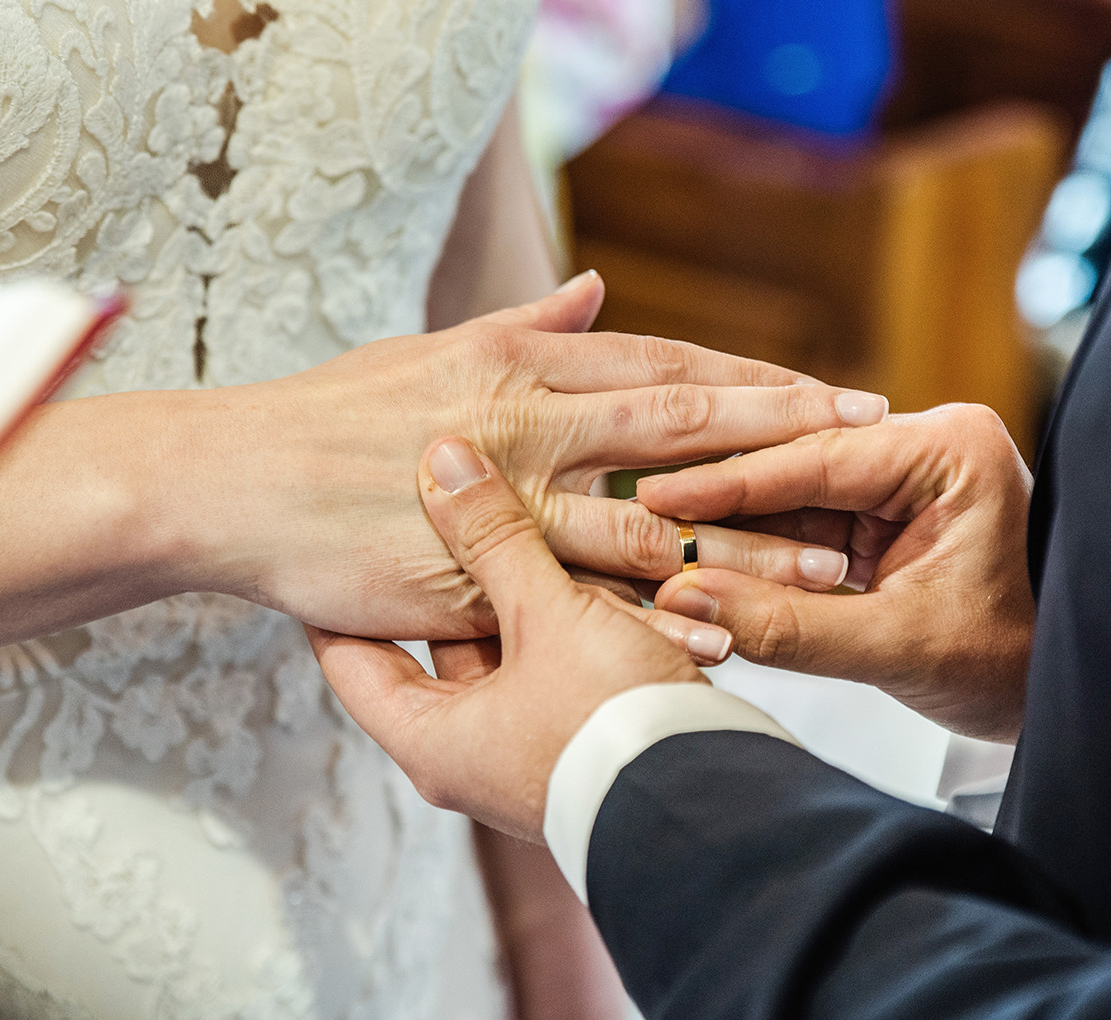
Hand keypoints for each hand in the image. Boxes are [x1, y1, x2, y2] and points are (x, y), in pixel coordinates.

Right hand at [171, 272, 887, 639]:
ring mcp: (504, 506)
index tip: (831, 391)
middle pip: (679, 431)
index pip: (662, 367)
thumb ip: (524, 323)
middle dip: (782, 440)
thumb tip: (594, 289)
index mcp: (520, 367)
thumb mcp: (429, 348)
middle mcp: (526, 426)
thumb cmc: (330, 412)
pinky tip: (724, 641)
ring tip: (832, 568)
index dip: (753, 380)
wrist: (238, 481)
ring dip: (745, 548)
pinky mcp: (474, 581)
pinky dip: (656, 623)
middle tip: (872, 447)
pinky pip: (581, 607)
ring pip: (648, 527)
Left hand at [309, 437, 713, 839]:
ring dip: (516, 599)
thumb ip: (497, 537)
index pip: (352, 659)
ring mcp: (527, 753)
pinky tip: (582, 570)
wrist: (712, 805)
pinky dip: (562, 624)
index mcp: (432, 741)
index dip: (339, 598)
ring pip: (505, 654)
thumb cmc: (613, 723)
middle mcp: (471, 756)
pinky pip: (555, 669)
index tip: (333, 544)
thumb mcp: (548, 615)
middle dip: (445, 584)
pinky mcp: (581, 743)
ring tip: (513, 525)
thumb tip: (446, 463)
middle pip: (435, 650)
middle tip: (428, 516)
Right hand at [640, 404, 1034, 741]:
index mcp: (949, 451)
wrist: (1079, 696)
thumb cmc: (1019, 666)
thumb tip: (683, 596)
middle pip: (793, 474)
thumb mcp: (899, 649)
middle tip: (635, 521)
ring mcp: (902, 483)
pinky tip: (700, 572)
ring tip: (654, 552)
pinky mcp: (884, 520)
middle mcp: (924, 449)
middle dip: (718, 509)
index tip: (654, 497)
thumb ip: (788, 626)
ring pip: (790, 504)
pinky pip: (804, 532)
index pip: (815, 459)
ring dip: (730, 537)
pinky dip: (757, 560)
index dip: (726, 483)